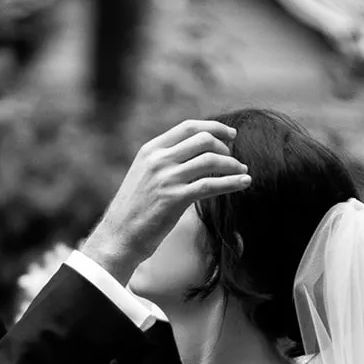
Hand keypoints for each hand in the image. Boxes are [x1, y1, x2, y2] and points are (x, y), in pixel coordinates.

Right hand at [81, 119, 251, 282]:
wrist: (119, 236)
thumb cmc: (134, 210)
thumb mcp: (144, 175)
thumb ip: (165, 162)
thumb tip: (195, 156)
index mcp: (151, 150)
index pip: (188, 127)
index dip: (214, 128)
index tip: (230, 135)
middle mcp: (158, 160)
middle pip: (203, 139)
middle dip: (225, 148)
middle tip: (234, 160)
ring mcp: (166, 178)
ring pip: (210, 160)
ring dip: (232, 166)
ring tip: (242, 173)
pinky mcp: (174, 199)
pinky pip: (211, 185)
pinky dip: (232, 183)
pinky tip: (244, 184)